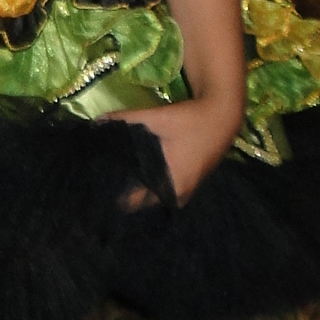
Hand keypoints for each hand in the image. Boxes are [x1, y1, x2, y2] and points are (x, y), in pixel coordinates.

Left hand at [106, 97, 239, 207]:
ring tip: (118, 177)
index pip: (135, 202)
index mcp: (170, 185)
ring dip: (141, 188)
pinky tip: (139, 172)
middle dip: (126, 193)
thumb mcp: (156, 117)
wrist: (223, 116)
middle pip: (145, 202)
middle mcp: (179, 194)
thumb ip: (125, 119)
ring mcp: (187, 189)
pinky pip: (166, 190)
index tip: (99, 187)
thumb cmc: (190, 121)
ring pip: (157, 196)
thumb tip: (96, 122)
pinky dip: (153, 183)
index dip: (116, 196)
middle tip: (104, 181)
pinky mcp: (191, 181)